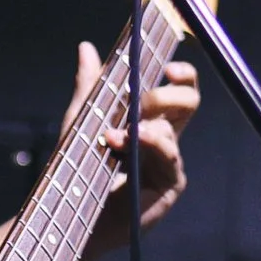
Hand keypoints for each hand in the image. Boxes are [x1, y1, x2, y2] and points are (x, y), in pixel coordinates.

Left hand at [60, 41, 199, 256]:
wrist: (71, 213)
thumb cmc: (79, 170)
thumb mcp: (81, 121)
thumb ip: (89, 86)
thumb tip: (87, 47)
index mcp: (151, 119)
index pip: (180, 88)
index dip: (182, 74)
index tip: (167, 69)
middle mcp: (165, 138)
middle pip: (189, 101)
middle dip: (166, 95)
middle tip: (140, 102)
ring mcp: (170, 161)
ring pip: (170, 128)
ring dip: (140, 126)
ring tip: (110, 136)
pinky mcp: (170, 183)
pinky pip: (169, 155)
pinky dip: (147, 144)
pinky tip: (123, 143)